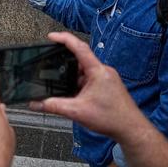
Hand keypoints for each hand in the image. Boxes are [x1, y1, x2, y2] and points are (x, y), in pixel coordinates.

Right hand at [28, 32, 143, 140]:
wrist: (130, 129)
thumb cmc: (113, 118)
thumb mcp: (77, 112)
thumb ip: (54, 106)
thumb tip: (36, 103)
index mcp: (98, 71)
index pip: (79, 48)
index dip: (64, 39)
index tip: (52, 36)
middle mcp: (103, 71)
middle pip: (79, 60)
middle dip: (64, 64)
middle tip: (51, 68)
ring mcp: (106, 78)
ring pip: (83, 71)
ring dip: (72, 78)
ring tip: (65, 89)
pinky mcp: (107, 85)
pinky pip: (89, 79)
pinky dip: (79, 84)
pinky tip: (75, 96)